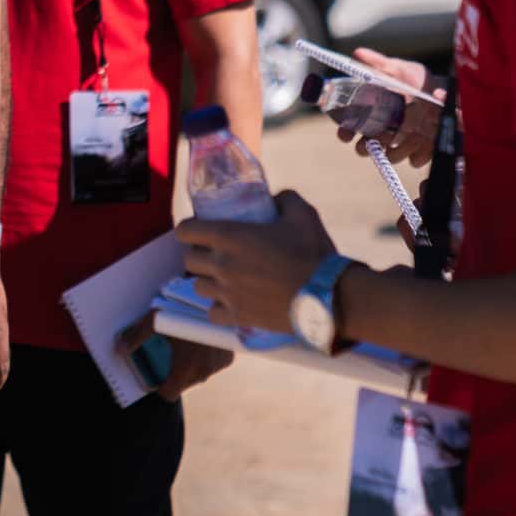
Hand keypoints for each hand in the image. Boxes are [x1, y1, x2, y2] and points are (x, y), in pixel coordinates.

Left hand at [112, 316, 235, 399]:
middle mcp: (203, 372)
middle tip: (168, 357)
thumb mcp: (156, 320)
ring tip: (183, 348)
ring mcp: (217, 366)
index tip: (155, 379)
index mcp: (185, 368)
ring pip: (198, 376)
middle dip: (173, 375)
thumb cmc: (182, 310)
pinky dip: (205, 360)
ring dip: (190, 368)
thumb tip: (118, 350)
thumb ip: (136, 337)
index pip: (170, 394)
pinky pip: (212, 366)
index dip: (160, 388)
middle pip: (183, 385)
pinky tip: (198, 344)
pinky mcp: (228, 358)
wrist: (214, 301)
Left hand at [175, 189, 337, 332]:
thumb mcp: (302, 214)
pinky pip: (213, 313)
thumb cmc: (313, 253)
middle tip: (215, 254)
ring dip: (208, 281)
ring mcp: (227, 293)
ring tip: (224, 279)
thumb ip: (284, 199)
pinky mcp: (239, 317)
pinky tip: (231, 302)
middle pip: (189, 260)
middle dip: (199, 255)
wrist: (330, 296)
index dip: (190, 229)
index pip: (185, 230)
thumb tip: (275, 199)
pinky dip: (218, 307)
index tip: (200, 230)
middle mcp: (221, 265)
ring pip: (198, 286)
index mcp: (228, 237)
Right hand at [332, 49, 443, 167]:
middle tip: (366, 145)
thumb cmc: (417, 79)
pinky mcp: (423, 150)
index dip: (345, 132)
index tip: (344, 134)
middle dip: (364, 148)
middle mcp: (386, 131)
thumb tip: (357, 53)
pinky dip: (419, 153)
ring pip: (391, 156)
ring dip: (397, 149)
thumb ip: (378, 62)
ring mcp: (404, 142)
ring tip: (411, 135)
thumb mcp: (398, 68)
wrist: (444, 90)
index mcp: (375, 114)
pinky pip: (415, 160)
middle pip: (366, 148)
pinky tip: (426, 139)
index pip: (352, 127)